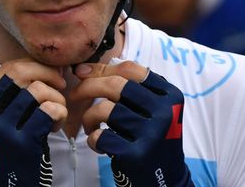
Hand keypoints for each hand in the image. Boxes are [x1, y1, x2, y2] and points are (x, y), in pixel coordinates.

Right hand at [0, 59, 67, 186]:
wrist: (7, 185)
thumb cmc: (10, 147)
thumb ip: (13, 93)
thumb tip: (48, 65)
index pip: (7, 69)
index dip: (33, 66)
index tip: (48, 74)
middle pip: (20, 72)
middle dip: (46, 72)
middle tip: (60, 82)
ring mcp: (2, 128)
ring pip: (38, 90)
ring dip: (56, 97)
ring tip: (57, 111)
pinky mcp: (22, 142)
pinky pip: (50, 109)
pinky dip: (60, 113)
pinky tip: (56, 126)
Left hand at [72, 61, 193, 186]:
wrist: (166, 178)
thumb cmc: (151, 138)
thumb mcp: (153, 109)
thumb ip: (131, 88)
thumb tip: (85, 70)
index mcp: (170, 95)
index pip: (132, 70)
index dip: (102, 68)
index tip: (82, 72)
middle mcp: (164, 112)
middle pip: (116, 85)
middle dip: (88, 87)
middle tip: (74, 95)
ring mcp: (151, 134)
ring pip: (105, 110)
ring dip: (88, 117)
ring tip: (90, 126)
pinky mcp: (136, 155)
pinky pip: (101, 136)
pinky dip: (93, 138)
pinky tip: (99, 143)